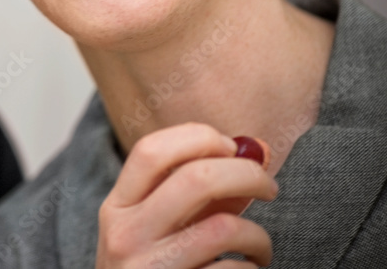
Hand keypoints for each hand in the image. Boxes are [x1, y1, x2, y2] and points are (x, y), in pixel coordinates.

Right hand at [96, 123, 277, 268]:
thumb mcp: (161, 230)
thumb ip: (202, 192)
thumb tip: (255, 147)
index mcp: (117, 208)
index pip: (151, 151)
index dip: (199, 138)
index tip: (231, 147)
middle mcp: (125, 235)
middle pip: (195, 179)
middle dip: (248, 175)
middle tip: (269, 187)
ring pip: (224, 228)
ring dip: (259, 236)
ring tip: (260, 248)